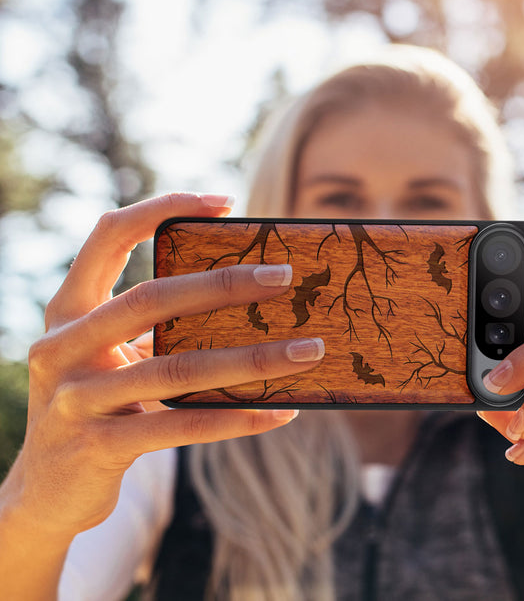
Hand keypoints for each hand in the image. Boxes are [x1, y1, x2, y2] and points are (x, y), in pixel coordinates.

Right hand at [3, 193, 324, 540]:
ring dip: (253, 359)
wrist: (46, 492)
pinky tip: (281, 412)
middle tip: (284, 276)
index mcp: (68, 310)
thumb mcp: (112, 356)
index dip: (162, 208)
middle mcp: (62, 346)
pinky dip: (237, 418)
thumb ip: (154, 327)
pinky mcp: (99, 447)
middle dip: (224, 284)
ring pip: (178, 368)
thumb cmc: (98, 404)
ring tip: (308, 351)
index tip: (224, 201)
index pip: (108, 235)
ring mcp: (76, 399)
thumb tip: (246, 299)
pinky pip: (183, 426)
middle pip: (151, 298)